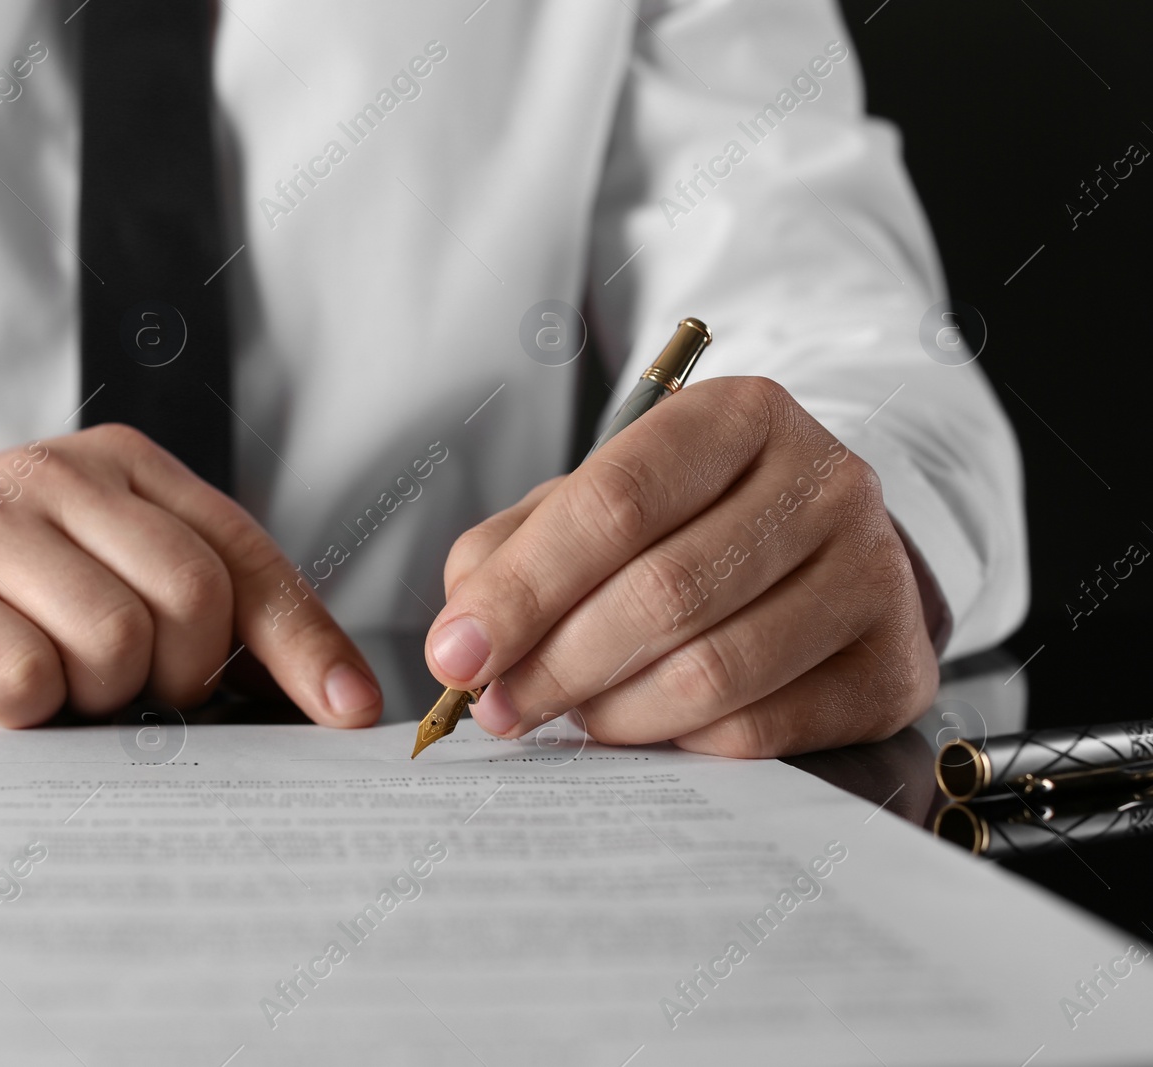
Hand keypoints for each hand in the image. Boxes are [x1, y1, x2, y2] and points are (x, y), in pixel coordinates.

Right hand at [0, 426, 382, 727]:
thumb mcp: (85, 557)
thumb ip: (179, 600)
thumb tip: (307, 692)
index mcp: (123, 467)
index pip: (248, 559)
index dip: (308, 645)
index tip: (350, 714)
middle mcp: (63, 478)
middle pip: (195, 599)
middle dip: (181, 675)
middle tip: (127, 693)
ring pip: (116, 641)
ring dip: (97, 697)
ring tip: (50, 684)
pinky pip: (25, 676)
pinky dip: (27, 711)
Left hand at [425, 377, 937, 756]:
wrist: (822, 549)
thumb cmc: (685, 523)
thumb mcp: (594, 501)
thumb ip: (515, 551)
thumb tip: (464, 641)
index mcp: (738, 416)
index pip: (617, 502)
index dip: (525, 588)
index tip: (456, 655)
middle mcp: (823, 482)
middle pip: (663, 593)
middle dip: (556, 665)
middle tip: (498, 708)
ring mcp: (872, 575)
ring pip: (712, 672)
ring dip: (613, 713)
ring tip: (568, 716)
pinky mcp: (894, 668)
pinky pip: (762, 729)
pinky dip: (679, 743)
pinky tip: (644, 729)